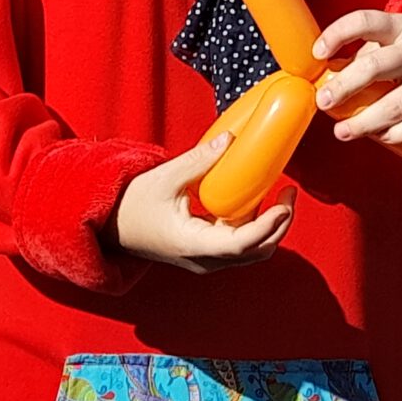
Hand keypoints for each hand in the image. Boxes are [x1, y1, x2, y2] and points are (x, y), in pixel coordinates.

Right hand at [110, 134, 295, 273]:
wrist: (111, 226)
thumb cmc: (133, 204)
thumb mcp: (166, 178)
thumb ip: (200, 160)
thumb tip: (231, 139)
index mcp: (192, 245)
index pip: (242, 244)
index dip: (270, 225)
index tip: (284, 203)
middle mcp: (203, 260)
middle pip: (255, 252)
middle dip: (280, 226)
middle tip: (290, 195)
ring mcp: (205, 260)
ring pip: (250, 251)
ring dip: (270, 227)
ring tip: (279, 195)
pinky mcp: (205, 253)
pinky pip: (238, 244)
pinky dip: (253, 226)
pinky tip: (255, 200)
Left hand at [309, 10, 401, 145]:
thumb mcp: (397, 34)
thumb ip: (366, 51)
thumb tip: (328, 77)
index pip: (364, 22)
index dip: (337, 34)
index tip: (317, 52)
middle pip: (374, 67)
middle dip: (344, 87)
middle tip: (324, 101)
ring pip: (393, 107)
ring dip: (362, 123)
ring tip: (342, 131)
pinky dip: (391, 134)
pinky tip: (377, 135)